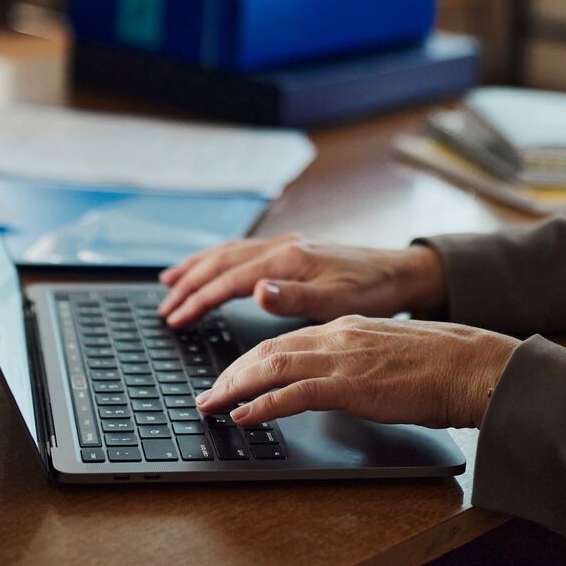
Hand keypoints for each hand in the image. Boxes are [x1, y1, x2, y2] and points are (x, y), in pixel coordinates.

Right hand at [156, 235, 445, 327]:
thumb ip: (296, 298)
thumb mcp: (340, 302)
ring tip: (170, 281)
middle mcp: (283, 247)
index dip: (198, 300)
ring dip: (197, 267)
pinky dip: (218, 261)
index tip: (175, 319)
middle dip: (188, 284)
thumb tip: (256, 291)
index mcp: (289, 260)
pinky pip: (242, 252)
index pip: (229, 280)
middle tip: (163, 308)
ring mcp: (286, 246)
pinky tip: (213, 269)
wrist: (402, 273)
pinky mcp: (293, 251)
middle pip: (221, 262)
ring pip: (228, 253)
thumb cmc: (374, 291)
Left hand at [195, 316, 520, 428]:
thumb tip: (336, 379)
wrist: (472, 364)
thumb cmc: (440, 364)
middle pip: (268, 350)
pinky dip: (263, 404)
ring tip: (212, 406)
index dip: (249, 360)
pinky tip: (244, 416)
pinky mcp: (352, 384)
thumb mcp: (386, 352)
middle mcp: (337, 335)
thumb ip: (356, 358)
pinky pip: (295, 393)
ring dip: (235, 388)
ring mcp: (343, 358)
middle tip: (207, 396)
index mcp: (345, 326)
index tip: (228, 378)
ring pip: (272, 366)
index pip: (284, 340)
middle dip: (231, 374)